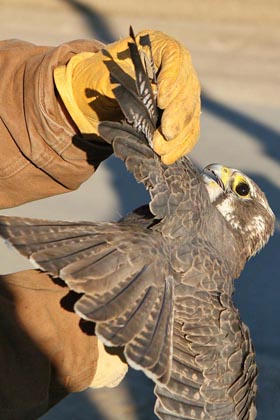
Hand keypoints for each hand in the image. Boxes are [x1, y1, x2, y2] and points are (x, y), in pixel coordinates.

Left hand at [54, 30, 200, 163]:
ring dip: (180, 135)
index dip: (173, 78)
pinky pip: (189, 131)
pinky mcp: (181, 116)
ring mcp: (182, 94)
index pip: (175, 56)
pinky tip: (169, 156)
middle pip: (188, 89)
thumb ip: (120, 82)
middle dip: (177, 115)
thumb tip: (148, 95)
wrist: (97, 94)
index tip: (162, 99)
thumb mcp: (101, 74)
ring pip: (192, 113)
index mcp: (158, 47)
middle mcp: (176, 70)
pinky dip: (181, 145)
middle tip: (165, 134)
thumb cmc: (98, 78)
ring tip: (162, 151)